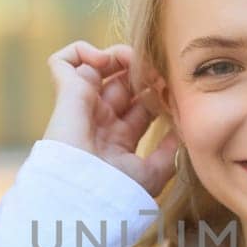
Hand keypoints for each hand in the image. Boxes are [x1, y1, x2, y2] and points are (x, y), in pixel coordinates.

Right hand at [41, 40, 178, 196]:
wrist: (84, 194)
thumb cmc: (116, 191)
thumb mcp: (152, 174)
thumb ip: (168, 153)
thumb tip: (182, 132)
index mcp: (118, 138)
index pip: (140, 104)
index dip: (157, 91)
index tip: (173, 89)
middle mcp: (100, 120)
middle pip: (123, 82)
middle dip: (143, 71)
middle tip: (159, 71)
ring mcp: (82, 106)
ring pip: (98, 66)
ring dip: (120, 56)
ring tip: (135, 61)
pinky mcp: (67, 94)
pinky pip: (63, 61)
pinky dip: (81, 51)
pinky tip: (103, 61)